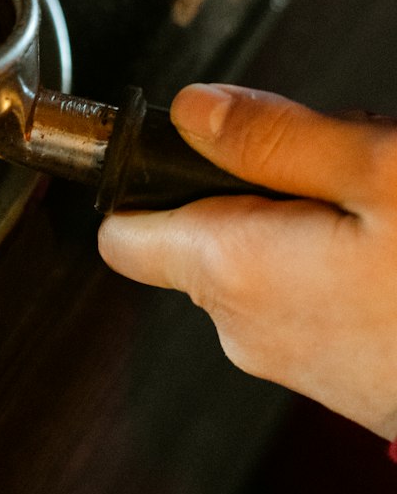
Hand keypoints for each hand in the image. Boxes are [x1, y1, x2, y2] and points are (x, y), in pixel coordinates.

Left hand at [98, 83, 396, 439]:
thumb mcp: (380, 170)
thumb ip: (272, 137)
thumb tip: (193, 110)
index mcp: (233, 272)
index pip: (123, 234)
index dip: (143, 180)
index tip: (177, 145)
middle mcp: (246, 330)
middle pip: (202, 236)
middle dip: (254, 188)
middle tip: (340, 164)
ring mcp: (294, 364)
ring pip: (260, 265)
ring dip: (305, 224)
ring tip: (384, 208)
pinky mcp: (341, 383)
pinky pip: (308, 303)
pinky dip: (337, 267)